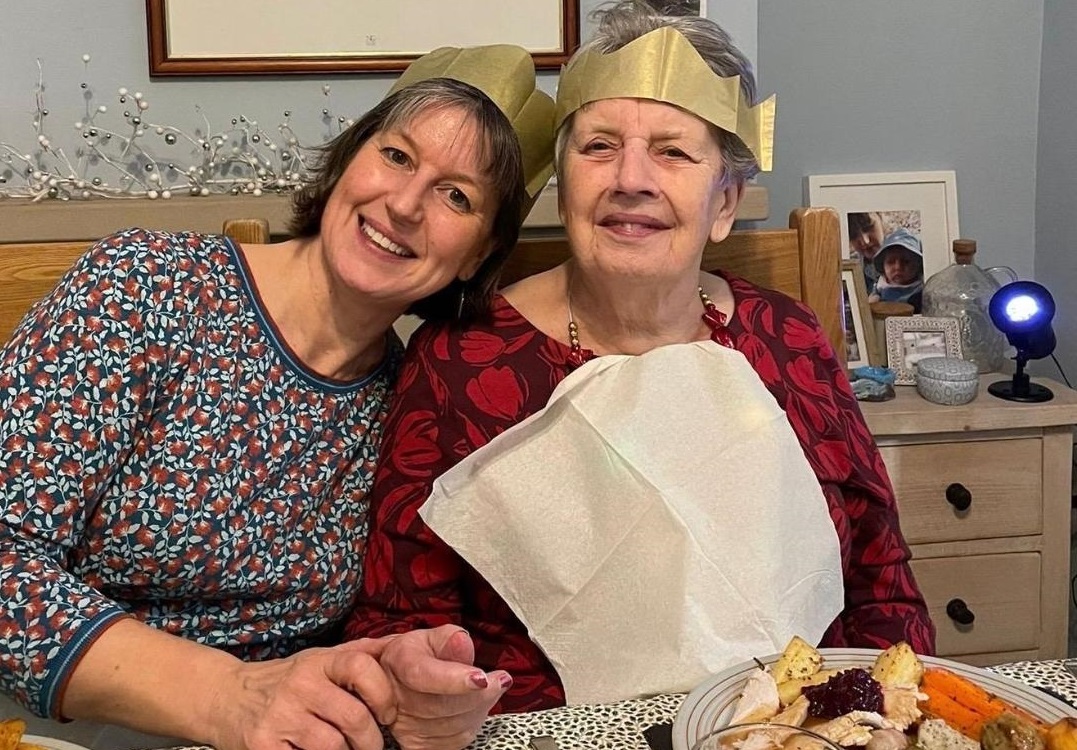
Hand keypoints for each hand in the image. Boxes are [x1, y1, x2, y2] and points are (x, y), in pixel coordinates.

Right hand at [211, 641, 396, 749]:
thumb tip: (399, 646)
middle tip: (371, 747)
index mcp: (317, 662)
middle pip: (354, 717)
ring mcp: (279, 717)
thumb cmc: (283, 680)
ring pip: (333, 746)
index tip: (386, 714)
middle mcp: (299, 685)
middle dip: (371, 740)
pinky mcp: (263, 746)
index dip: (383, 693)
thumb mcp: (317, 659)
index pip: (362, 667)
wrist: (223, 697)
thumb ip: (357, 654)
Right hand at [364, 626, 510, 749]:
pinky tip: (477, 708)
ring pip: (449, 727)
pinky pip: (451, 742)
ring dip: (478, 710)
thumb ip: (449, 639)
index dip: (453, 680)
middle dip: (478, 695)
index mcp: (399, 660)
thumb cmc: (424, 654)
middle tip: (500, 680)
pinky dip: (471, 725)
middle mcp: (394, 695)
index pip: (423, 675)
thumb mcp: (435, 637)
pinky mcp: (415, 744)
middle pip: (440, 706)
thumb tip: (461, 641)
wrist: (403, 678)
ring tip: (492, 690)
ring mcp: (402, 724)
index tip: (481, 678)